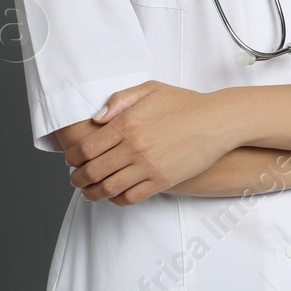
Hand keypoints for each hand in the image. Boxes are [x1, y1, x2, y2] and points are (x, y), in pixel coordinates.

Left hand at [66, 80, 228, 205]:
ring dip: (92, 193)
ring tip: (89, 191)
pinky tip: (115, 195)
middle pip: (92, 171)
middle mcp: (134, 147)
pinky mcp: (162, 180)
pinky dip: (117, 200)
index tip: (72, 160)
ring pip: (107, 188)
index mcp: (127, 124)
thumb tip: (96, 119)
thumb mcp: (152, 90)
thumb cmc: (186, 104)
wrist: (218, 121)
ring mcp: (148, 166)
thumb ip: (120, 100)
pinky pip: (131, 198)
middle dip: (77, 178)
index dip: (72, 157)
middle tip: (76, 178)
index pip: (85, 148)